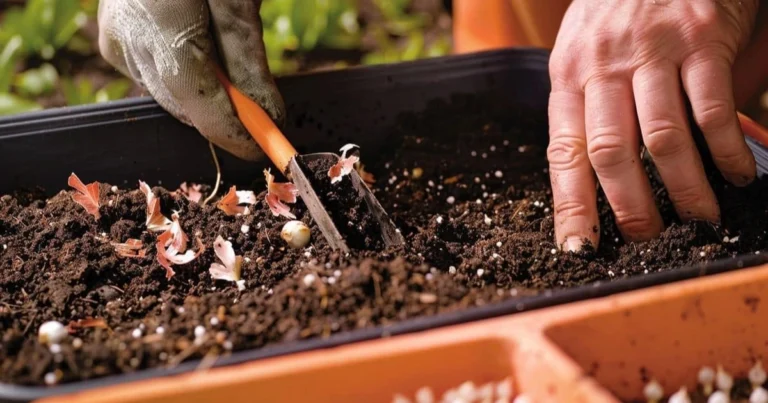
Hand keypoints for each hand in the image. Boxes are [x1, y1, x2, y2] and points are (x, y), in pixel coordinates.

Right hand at [97, 0, 284, 160]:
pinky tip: (205, 57)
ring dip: (207, 97)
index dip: (233, 130)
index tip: (266, 146)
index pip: (197, 99)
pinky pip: (156, 76)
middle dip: (226, 115)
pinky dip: (187, 79)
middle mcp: (127, 38)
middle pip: (183, 103)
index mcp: (158, 23)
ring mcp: (115, 39)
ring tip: (236, 77)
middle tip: (264, 116)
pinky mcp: (115, 40)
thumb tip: (267, 114)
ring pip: (169, 94)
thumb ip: (248, 60)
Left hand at [547, 0, 758, 250]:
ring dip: (685, 189)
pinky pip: (713, 108)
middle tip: (647, 239)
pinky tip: (738, 173)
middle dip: (629, 208)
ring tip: (701, 217)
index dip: (571, 206)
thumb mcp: (586, 51)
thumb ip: (590, 104)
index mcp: (568, 76)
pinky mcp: (702, 40)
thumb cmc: (619, 10)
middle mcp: (603, 66)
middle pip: (610, 153)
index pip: (564, 153)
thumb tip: (601, 173)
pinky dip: (727, 149)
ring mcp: (653, 53)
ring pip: (663, 138)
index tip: (579, 247)